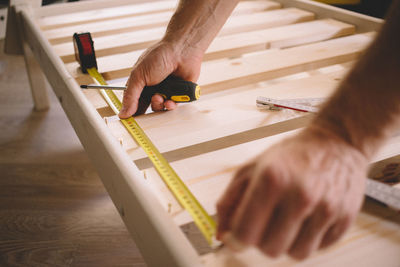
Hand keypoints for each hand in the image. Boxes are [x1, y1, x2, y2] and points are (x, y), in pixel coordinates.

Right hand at [119, 41, 202, 117]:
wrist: (182, 51)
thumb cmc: (160, 56)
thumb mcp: (139, 75)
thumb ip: (130, 96)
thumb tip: (123, 113)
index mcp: (140, 83)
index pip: (133, 102)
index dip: (131, 111)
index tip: (129, 119)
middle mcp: (153, 88)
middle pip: (146, 108)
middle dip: (146, 109)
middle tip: (145, 107)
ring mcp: (166, 92)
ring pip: (160, 109)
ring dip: (158, 105)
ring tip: (159, 97)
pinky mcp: (179, 95)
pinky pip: (173, 107)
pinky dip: (171, 105)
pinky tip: (170, 100)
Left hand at [216, 126, 368, 258]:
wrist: (336, 141)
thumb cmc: (291, 154)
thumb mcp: (252, 168)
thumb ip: (230, 201)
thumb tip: (221, 235)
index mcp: (272, 179)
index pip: (246, 233)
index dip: (236, 240)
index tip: (236, 238)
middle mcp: (301, 195)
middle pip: (270, 249)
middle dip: (262, 240)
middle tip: (266, 222)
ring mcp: (326, 208)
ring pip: (296, 254)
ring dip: (287, 243)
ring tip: (288, 219)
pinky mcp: (345, 218)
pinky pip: (319, 248)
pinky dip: (309, 239)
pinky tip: (307, 218)